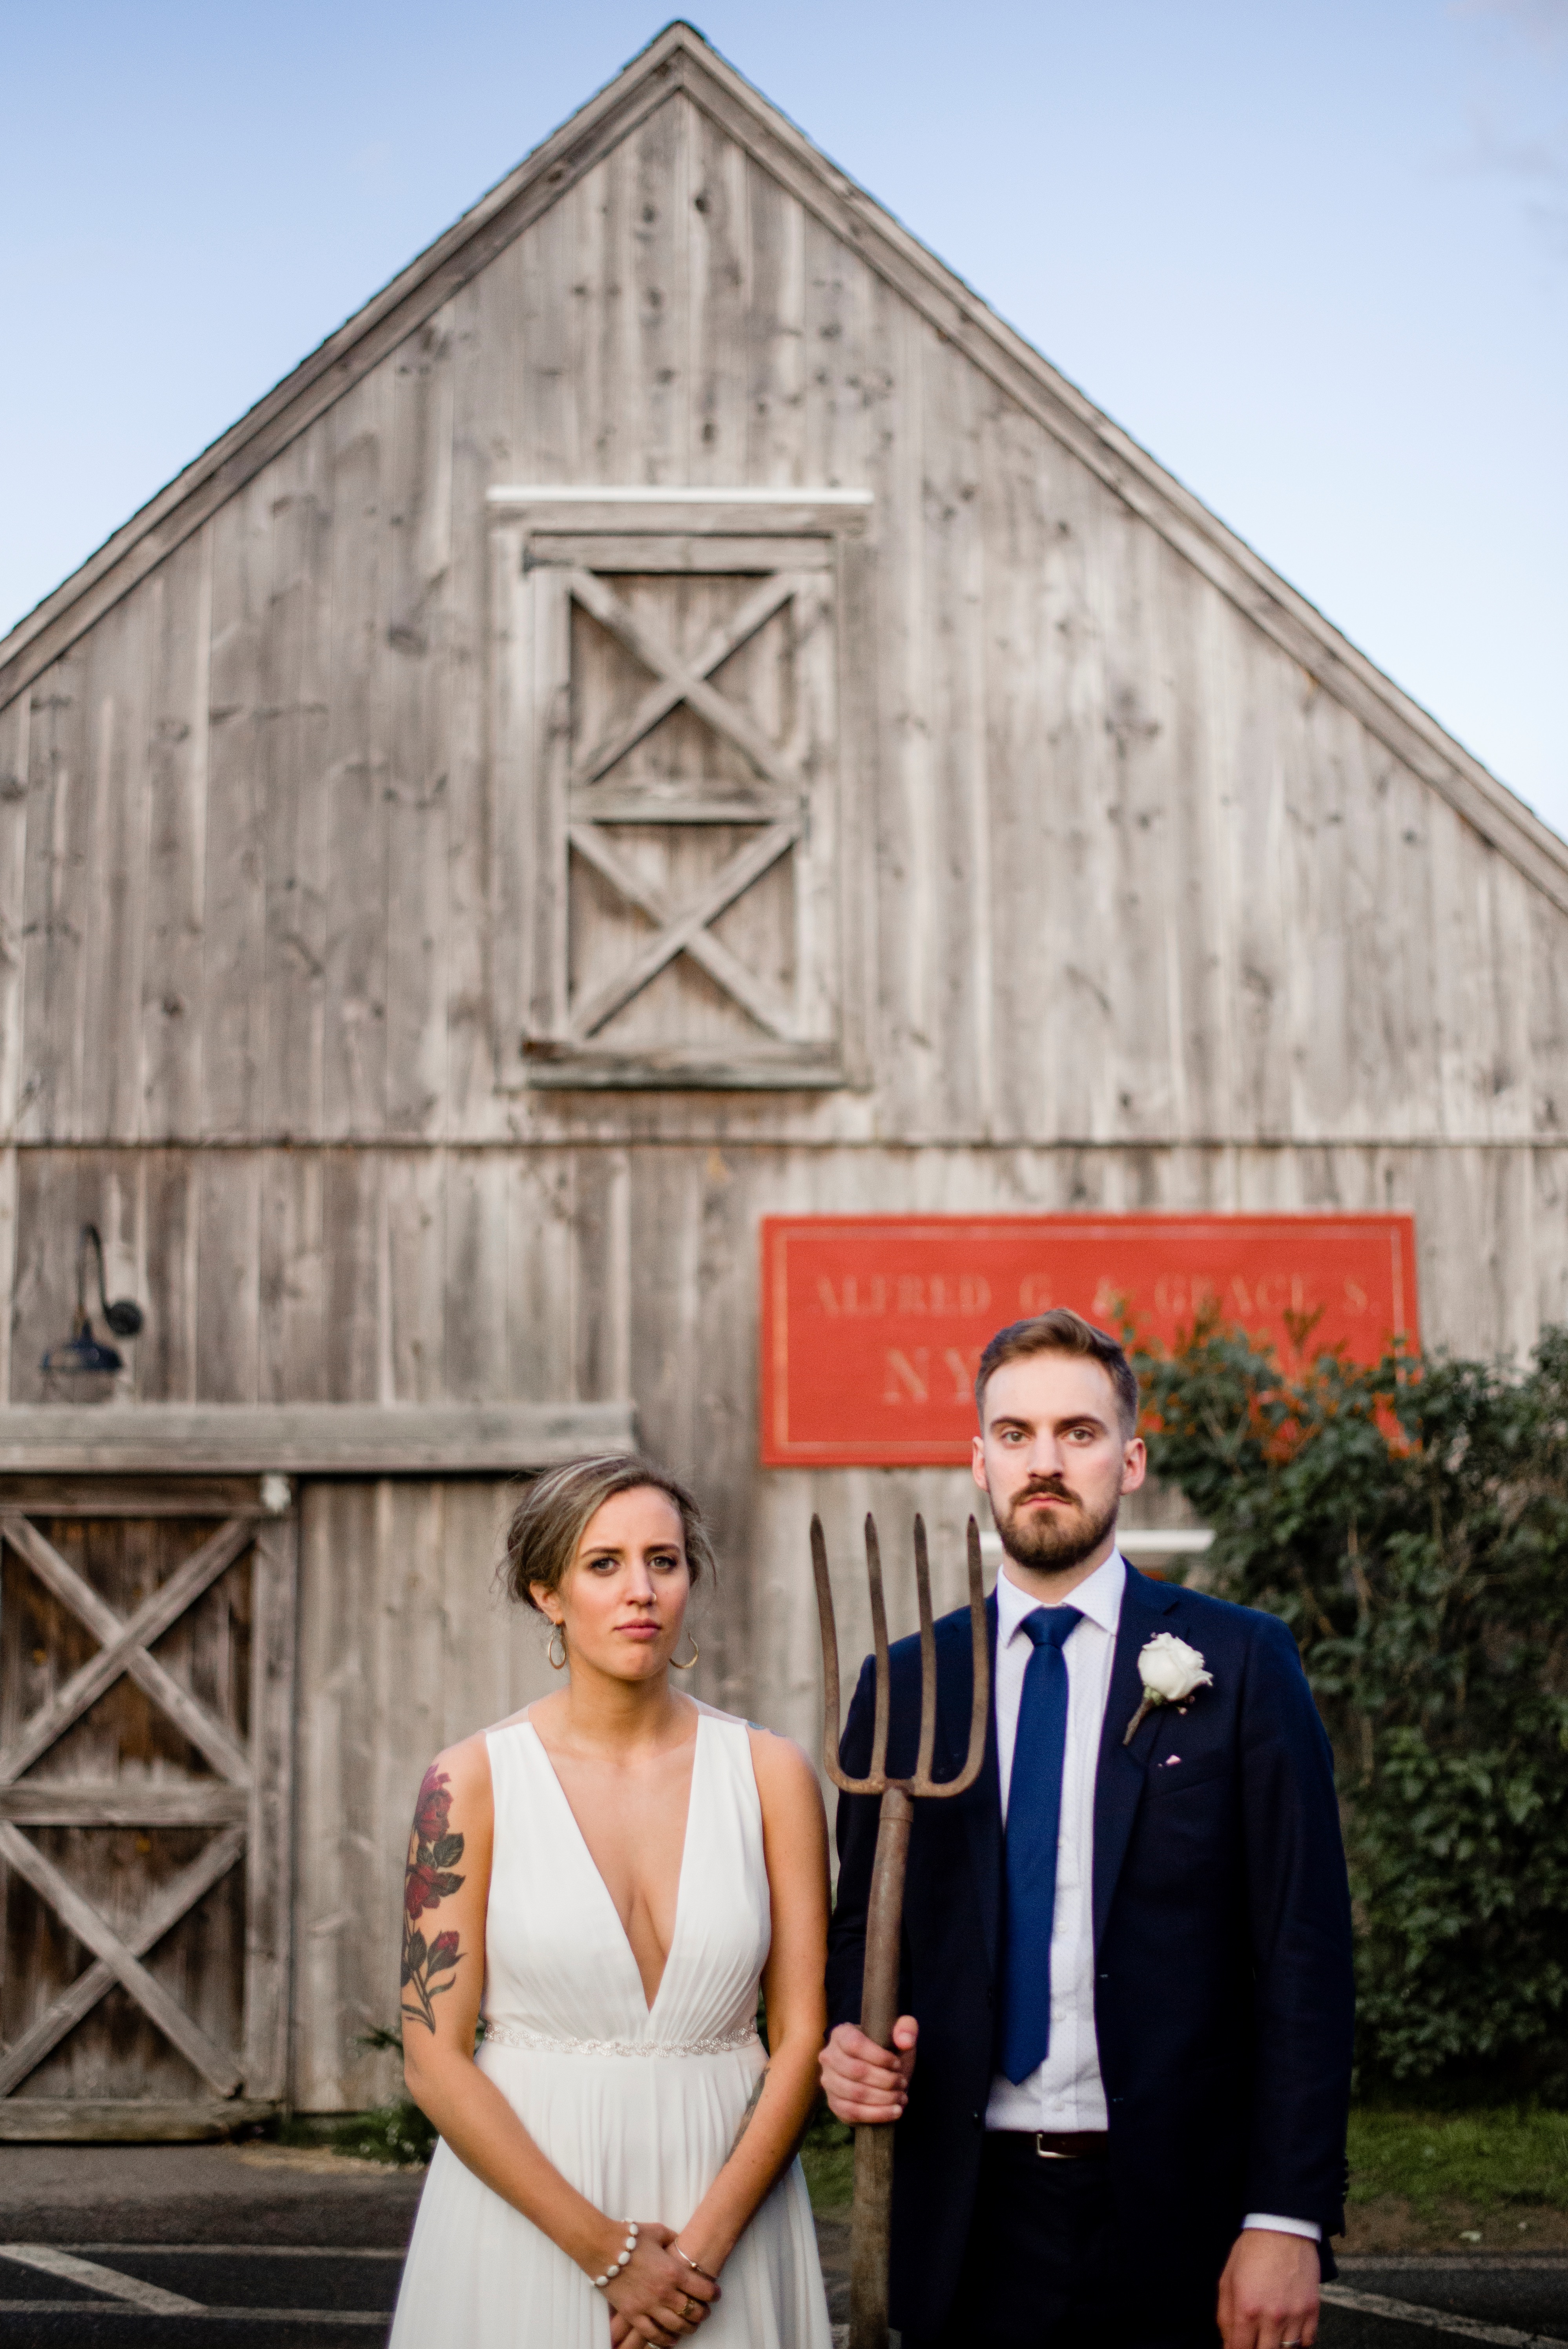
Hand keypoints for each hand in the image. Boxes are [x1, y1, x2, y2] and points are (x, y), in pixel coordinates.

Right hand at [598, 2221, 718, 2346]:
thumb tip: (679, 2243)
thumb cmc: (631, 2237)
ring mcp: (648, 2306)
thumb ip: (673, 2239)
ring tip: (691, 2326)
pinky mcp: (633, 2314)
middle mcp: (664, 2292)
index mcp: (673, 2271)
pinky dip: (665, 2340)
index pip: (703, 2289)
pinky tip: (672, 2340)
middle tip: (704, 2311)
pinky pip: (652, 2334)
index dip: (714, 2294)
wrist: (603, 2247)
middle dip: (702, 2313)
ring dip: (687, 2328)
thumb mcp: (658, 2232)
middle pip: (692, 2311)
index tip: (716, 2294)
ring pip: (675, 2326)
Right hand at [819, 2016, 917, 2123]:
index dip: (880, 2057)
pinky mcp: (833, 2104)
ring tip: (901, 2097)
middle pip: (856, 2071)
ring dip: (883, 2098)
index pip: (855, 2045)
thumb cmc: (888, 2050)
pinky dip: (877, 2114)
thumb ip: (906, 2028)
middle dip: (885, 2080)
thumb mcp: (900, 2033)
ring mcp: (828, 2082)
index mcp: (841, 2034)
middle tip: (903, 2083)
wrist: (879, 2073)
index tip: (898, 2064)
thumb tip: (904, 2041)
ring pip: (855, 2093)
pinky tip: (895, 2111)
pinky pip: (852, 2112)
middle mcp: (828, 2057)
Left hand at [1216, 2229, 1319, 2348]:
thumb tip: (1226, 2342)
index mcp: (1246, 2308)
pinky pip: (1307, 2342)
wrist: (1281, 2229)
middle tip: (1253, 2340)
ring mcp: (1294, 2315)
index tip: (1235, 2348)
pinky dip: (1298, 2344)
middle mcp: (1271, 2317)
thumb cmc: (1251, 2252)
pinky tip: (1288, 2334)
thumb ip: (1224, 2315)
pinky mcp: (1312, 2310)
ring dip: (1276, 2347)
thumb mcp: (1227, 2279)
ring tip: (1270, 2337)